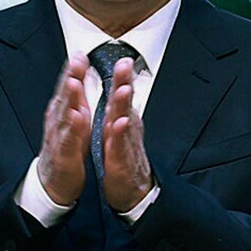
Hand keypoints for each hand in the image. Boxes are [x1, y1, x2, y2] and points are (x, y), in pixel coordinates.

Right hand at [37, 54, 90, 207]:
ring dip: (69, 99)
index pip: (68, 87)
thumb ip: (74, 98)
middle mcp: (57, 121)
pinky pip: (68, 140)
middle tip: (76, 60)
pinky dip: (72, 128)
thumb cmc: (66, 148)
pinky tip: (78, 117)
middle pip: (64, 96)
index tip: (80, 52)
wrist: (54, 182)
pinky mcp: (63, 154)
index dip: (73, 70)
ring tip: (74, 83)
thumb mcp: (72, 119)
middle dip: (70, 77)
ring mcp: (58, 137)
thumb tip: (76, 75)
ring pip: (64, 115)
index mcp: (62, 112)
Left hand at [99, 57, 154, 213]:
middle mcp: (127, 130)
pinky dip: (119, 135)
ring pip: (124, 121)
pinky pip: (120, 146)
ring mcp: (125, 145)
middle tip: (125, 64)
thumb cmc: (124, 159)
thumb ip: (120, 111)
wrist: (131, 192)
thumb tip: (122, 89)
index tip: (122, 59)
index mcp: (123, 122)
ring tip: (123, 89)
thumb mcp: (119, 132)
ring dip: (123, 105)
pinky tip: (118, 123)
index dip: (122, 78)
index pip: (121, 96)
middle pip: (125, 103)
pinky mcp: (121, 162)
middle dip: (125, 83)